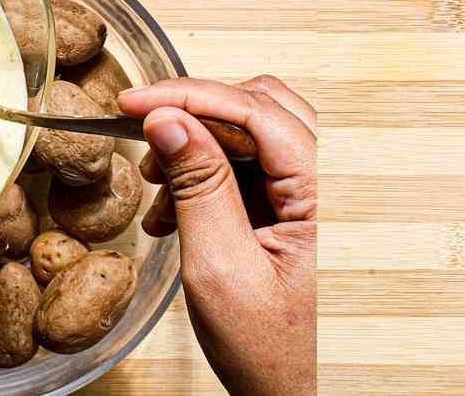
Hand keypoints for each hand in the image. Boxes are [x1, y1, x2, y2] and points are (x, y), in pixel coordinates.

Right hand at [117, 76, 315, 395]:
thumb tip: (168, 119)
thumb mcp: (219, 266)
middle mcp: (328, 177)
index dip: (190, 97)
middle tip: (143, 138)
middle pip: (257, 106)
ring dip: (195, 147)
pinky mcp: (291, 198)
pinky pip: (247, 159)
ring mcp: (311, 186)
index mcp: (327, 190)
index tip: (135, 100)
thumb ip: (198, 185)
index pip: (257, 111)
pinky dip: (203, 172)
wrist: (282, 391)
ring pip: (249, 127)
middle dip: (193, 118)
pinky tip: (172, 209)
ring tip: (157, 191)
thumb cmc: (266, 346)